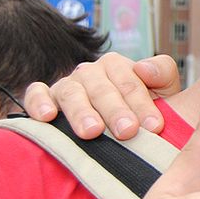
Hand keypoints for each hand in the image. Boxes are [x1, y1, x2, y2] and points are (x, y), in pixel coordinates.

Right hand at [22, 52, 181, 139]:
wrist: (119, 127)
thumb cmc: (143, 110)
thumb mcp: (163, 90)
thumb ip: (162, 73)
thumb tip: (143, 68)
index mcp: (118, 66)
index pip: (131, 83)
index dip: (144, 105)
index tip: (155, 126)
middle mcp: (90, 72)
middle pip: (103, 90)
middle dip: (116, 111)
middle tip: (128, 132)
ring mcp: (67, 85)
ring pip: (72, 93)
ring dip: (82, 112)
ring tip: (92, 132)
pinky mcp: (44, 98)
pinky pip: (36, 94)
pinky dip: (40, 102)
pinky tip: (48, 117)